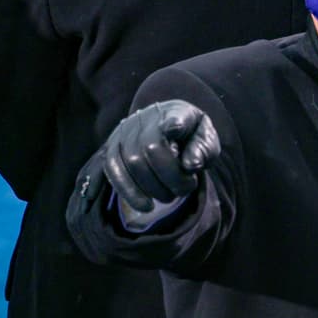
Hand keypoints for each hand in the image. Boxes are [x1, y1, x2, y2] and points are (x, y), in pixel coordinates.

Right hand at [101, 100, 219, 213]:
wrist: (170, 130)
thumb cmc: (192, 138)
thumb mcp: (206, 140)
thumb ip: (203, 149)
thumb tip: (191, 165)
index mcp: (176, 112)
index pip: (173, 117)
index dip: (173, 123)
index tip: (174, 128)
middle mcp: (146, 118)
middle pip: (151, 148)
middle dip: (171, 176)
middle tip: (186, 189)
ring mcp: (125, 131)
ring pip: (131, 162)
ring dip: (153, 187)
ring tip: (169, 197)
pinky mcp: (111, 147)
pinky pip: (113, 170)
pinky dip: (128, 191)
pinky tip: (144, 205)